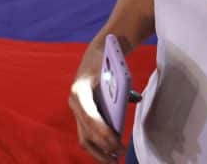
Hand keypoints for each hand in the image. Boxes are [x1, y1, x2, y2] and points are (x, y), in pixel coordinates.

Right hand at [68, 48, 122, 162]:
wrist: (96, 52)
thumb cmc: (107, 60)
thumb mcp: (113, 70)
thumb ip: (119, 87)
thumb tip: (132, 102)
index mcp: (80, 91)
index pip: (90, 118)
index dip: (104, 134)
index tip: (118, 144)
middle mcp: (75, 102)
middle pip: (86, 132)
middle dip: (103, 147)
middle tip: (120, 156)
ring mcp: (76, 109)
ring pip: (84, 137)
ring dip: (99, 152)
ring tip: (114, 161)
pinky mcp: (81, 113)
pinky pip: (87, 134)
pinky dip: (98, 145)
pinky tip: (110, 153)